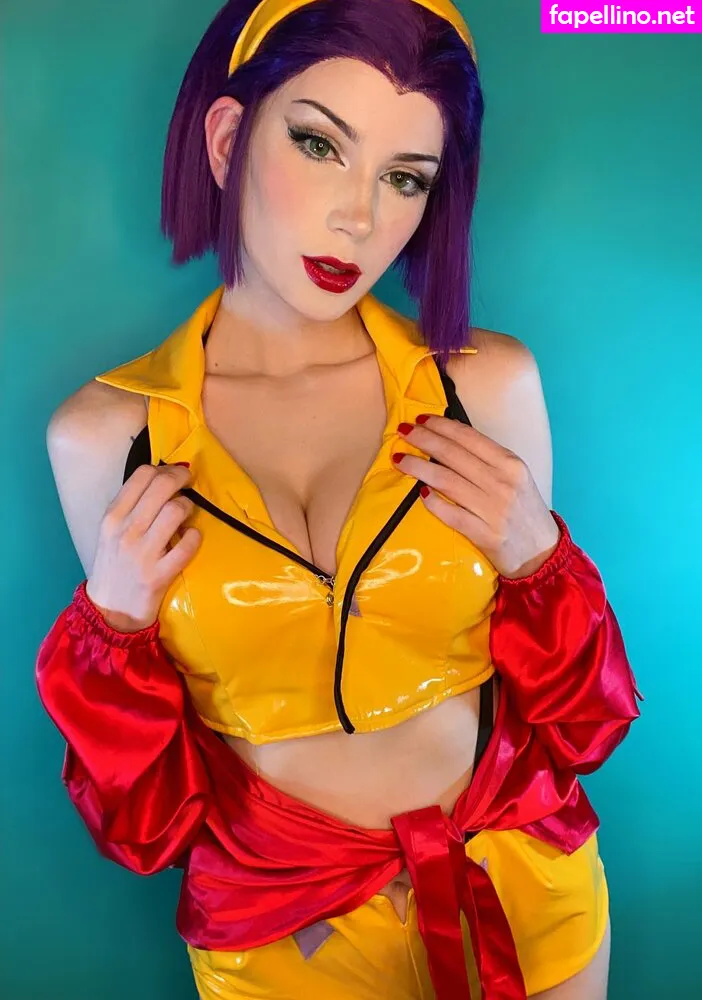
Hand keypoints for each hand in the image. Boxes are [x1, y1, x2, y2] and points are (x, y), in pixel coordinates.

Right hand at [86, 464, 201, 631]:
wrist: (110, 610)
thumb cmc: (113, 565)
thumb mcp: (111, 532)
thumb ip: (131, 507)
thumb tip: (162, 479)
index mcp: (112, 517)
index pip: (142, 475)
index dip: (165, 468)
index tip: (174, 474)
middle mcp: (126, 530)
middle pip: (162, 486)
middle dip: (182, 478)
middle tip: (188, 483)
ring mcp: (143, 553)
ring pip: (176, 510)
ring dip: (188, 507)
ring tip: (186, 515)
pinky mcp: (160, 574)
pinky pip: (187, 545)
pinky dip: (194, 537)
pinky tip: (190, 538)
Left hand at [393, 415, 559, 578]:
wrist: (542, 551)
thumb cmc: (524, 510)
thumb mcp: (515, 477)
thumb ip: (488, 461)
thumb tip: (449, 442)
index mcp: (510, 464)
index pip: (469, 438)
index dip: (442, 426)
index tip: (421, 418)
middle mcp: (502, 483)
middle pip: (453, 455)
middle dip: (424, 439)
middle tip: (403, 431)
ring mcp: (492, 509)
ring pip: (447, 481)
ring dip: (418, 467)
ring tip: (400, 458)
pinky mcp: (483, 534)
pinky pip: (450, 513)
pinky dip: (432, 502)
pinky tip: (419, 493)